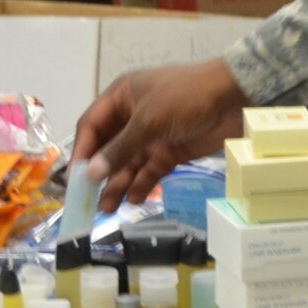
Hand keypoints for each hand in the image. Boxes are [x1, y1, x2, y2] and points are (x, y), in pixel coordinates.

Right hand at [73, 59, 248, 211]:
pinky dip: (141, 185)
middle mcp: (132, 117)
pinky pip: (149, 171)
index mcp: (122, 98)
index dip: (82, 152)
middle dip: (98, 174)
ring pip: (127, 164)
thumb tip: (91, 174)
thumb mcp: (149, 121)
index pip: (91, 126)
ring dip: (117, 184)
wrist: (233, 98)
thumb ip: (120, 149)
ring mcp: (152, 136)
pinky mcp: (170, 152)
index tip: (75, 179)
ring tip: (108, 208)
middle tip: (86, 202)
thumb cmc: (186, 98)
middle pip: (108, 149)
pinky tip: (132, 200)